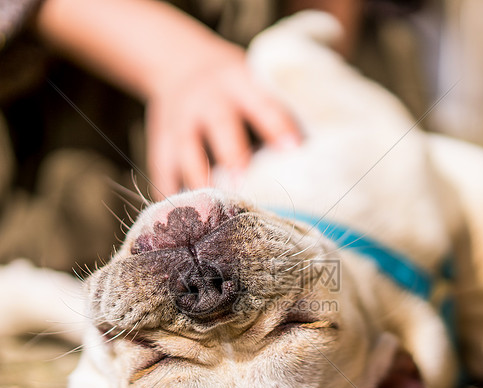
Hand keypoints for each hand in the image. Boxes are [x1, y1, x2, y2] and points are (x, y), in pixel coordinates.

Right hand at [36, 0, 301, 198]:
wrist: (180, 65)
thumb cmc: (239, 91)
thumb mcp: (256, 84)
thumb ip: (280, 115)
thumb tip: (323, 160)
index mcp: (240, 83)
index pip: (262, 104)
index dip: (277, 126)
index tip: (294, 151)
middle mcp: (207, 100)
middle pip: (221, 127)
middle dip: (234, 157)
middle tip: (246, 187)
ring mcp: (179, 123)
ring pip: (188, 154)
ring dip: (202, 184)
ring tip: (216, 216)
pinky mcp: (160, 146)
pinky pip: (164, 175)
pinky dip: (175, 199)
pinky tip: (189, 227)